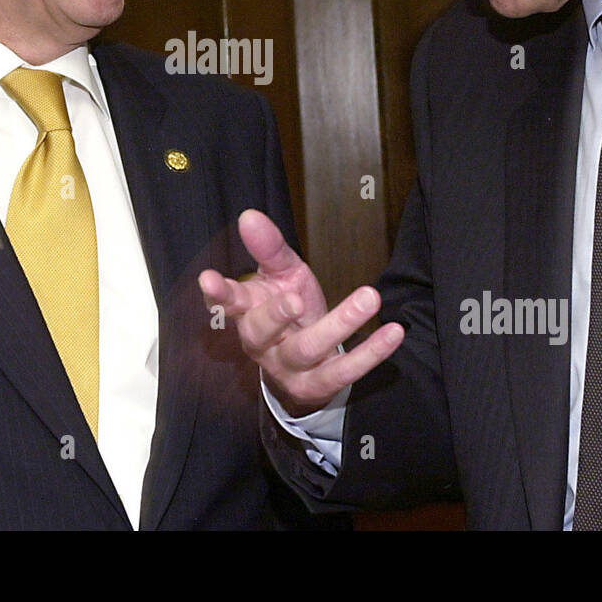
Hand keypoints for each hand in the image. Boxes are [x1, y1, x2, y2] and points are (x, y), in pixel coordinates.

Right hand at [198, 209, 403, 414]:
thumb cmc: (289, 309)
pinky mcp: (318, 386)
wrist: (304, 365)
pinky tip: (394, 331)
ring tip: (368, 298)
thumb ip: (268, 248)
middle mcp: (262, 344)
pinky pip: (344, 372)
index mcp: (248, 312)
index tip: (208, 280)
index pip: (229, 302)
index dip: (218, 293)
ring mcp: (288, 368)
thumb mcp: (282, 275)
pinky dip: (372, 352)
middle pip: (261, 331)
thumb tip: (249, 215)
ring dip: (339, 324)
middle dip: (275, 314)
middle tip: (295, 298)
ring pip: (306, 349)